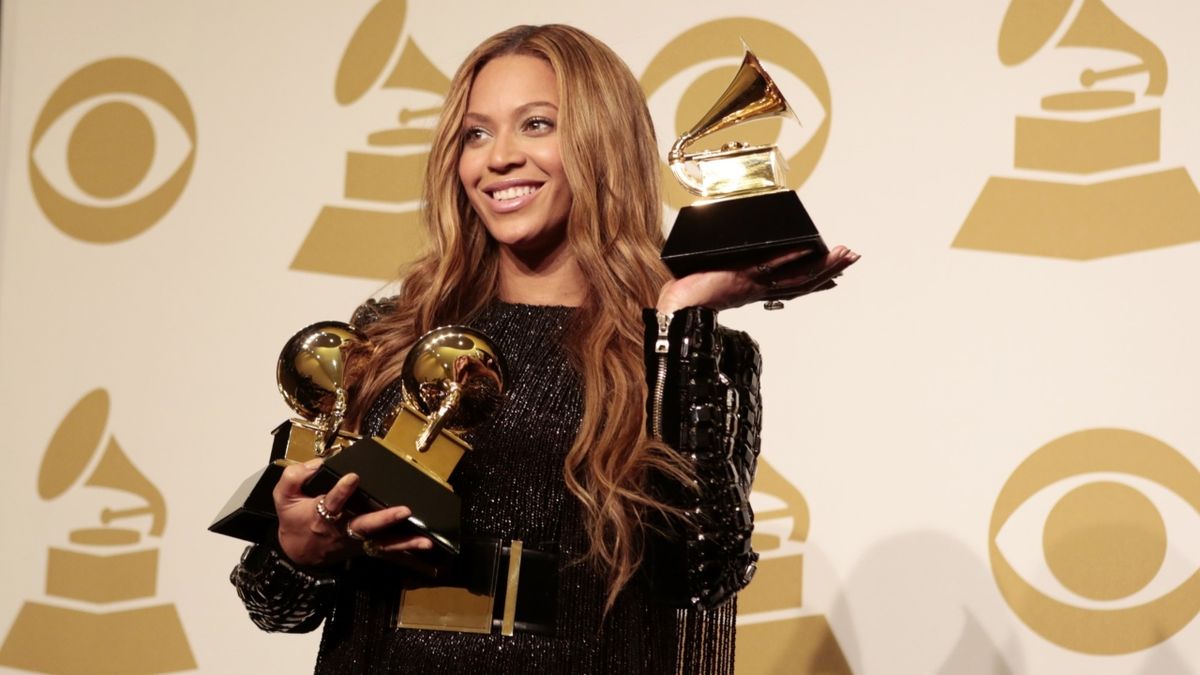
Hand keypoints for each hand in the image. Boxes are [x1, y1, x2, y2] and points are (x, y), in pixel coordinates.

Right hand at [273, 459, 434, 567]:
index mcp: (320, 515)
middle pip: (364, 525)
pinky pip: (386, 550)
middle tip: (404, 510)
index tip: (353, 477)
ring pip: (381, 542)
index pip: (332, 502)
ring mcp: (355, 541)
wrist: (296, 554)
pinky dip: (405, 549)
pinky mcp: (363, 547)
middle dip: (384, 518)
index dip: (342, 491)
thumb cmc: (293, 520)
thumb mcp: (282, 497)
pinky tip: (423, 546)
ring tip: (425, 540)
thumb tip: (316, 463)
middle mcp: (341, 529)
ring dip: (404, 542)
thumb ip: (294, 477)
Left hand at [656, 245, 859, 313]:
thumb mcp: (718, 277)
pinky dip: (790, 257)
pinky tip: (808, 248)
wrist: (676, 308)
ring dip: (821, 264)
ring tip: (842, 254)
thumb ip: (730, 268)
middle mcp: (759, 288)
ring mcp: (752, 283)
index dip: (815, 281)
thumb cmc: (689, 295)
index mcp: (755, 290)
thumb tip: (732, 257)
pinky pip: (770, 266)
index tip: (834, 276)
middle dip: (829, 269)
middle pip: (802, 280)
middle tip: (851, 258)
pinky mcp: (740, 275)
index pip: (791, 285)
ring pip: (794, 275)